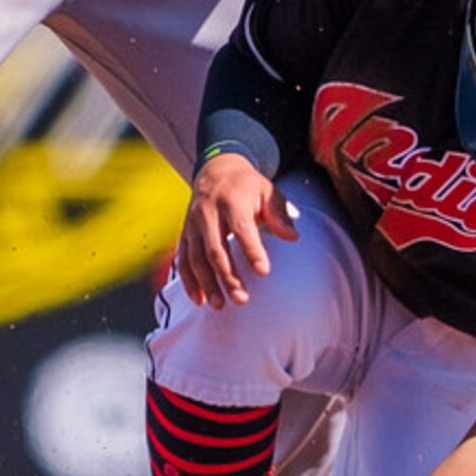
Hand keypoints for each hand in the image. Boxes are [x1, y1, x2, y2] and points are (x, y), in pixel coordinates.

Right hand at [176, 153, 297, 307]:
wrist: (216, 171)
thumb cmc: (247, 186)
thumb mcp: (267, 190)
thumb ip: (279, 213)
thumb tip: (292, 237)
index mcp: (231, 200)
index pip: (241, 228)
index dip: (252, 250)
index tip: (264, 272)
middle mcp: (207, 212)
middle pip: (215, 248)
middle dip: (227, 276)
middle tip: (242, 299)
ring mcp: (192, 224)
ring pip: (196, 258)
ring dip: (207, 283)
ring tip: (220, 305)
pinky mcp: (184, 233)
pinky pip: (183, 259)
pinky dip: (189, 280)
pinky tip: (199, 299)